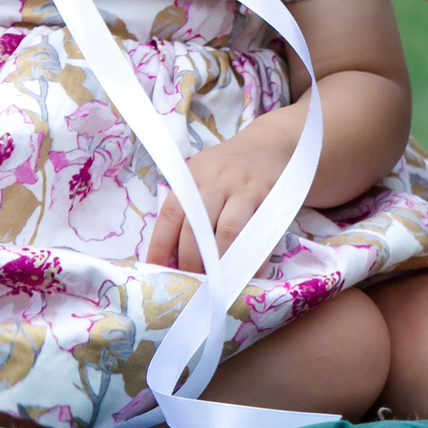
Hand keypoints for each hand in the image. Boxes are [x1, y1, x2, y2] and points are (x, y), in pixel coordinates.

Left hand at [145, 123, 289, 273]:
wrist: (270, 144)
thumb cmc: (228, 167)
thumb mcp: (201, 173)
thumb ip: (186, 204)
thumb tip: (167, 252)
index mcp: (193, 176)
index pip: (171, 214)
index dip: (161, 245)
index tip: (157, 270)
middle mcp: (217, 179)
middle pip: (198, 228)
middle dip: (192, 261)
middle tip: (192, 282)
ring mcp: (245, 187)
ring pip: (228, 232)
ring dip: (220, 262)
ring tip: (216, 281)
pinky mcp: (271, 196)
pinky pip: (260, 234)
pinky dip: (254, 258)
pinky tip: (248, 272)